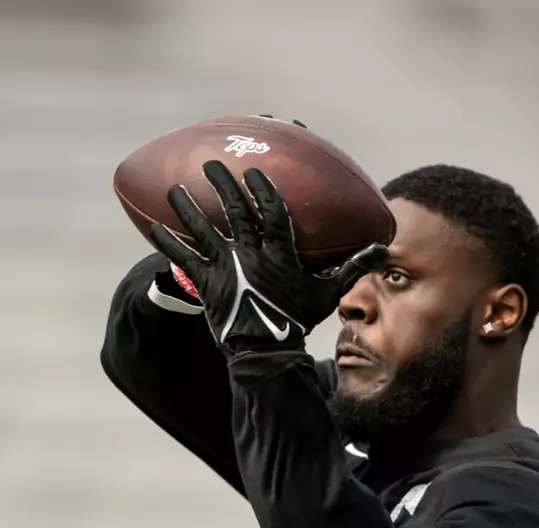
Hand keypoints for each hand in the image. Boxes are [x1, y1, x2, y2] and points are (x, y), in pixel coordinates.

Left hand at [148, 160, 387, 354]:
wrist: (266, 352)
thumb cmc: (297, 321)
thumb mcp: (327, 292)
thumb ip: (351, 267)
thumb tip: (383, 249)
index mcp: (280, 253)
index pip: (272, 211)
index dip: (263, 188)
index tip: (254, 170)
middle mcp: (251, 255)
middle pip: (235, 211)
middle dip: (222, 184)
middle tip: (212, 165)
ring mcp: (226, 269)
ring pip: (203, 230)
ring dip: (187, 207)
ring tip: (175, 190)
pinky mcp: (205, 284)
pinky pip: (183, 259)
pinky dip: (168, 243)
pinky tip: (155, 228)